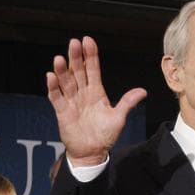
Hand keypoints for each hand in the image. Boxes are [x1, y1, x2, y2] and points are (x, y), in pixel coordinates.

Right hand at [46, 36, 146, 166]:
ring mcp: (72, 101)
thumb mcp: (118, 118)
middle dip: (76, 57)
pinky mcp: (63, 112)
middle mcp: (83, 93)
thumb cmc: (105, 135)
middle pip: (78, 72)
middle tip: (74, 43)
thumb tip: (142, 91)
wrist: (92, 153)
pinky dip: (53, 87)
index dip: (90, 55)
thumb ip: (127, 103)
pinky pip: (57, 97)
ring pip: (66, 82)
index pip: (93, 69)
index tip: (88, 41)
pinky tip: (51, 76)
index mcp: (96, 92)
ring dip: (62, 70)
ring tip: (60, 58)